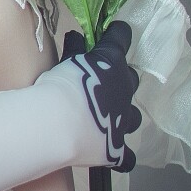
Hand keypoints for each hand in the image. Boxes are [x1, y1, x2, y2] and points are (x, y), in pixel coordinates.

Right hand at [36, 20, 142, 172]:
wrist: (57, 124)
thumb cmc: (58, 87)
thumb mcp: (65, 63)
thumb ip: (75, 51)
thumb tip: (77, 36)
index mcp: (112, 63)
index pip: (122, 38)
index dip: (117, 34)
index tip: (113, 32)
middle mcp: (125, 90)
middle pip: (131, 79)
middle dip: (120, 80)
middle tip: (102, 83)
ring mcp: (124, 121)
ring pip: (133, 117)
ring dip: (123, 116)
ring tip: (108, 120)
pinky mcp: (117, 149)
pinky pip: (127, 157)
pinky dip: (122, 156)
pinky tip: (114, 155)